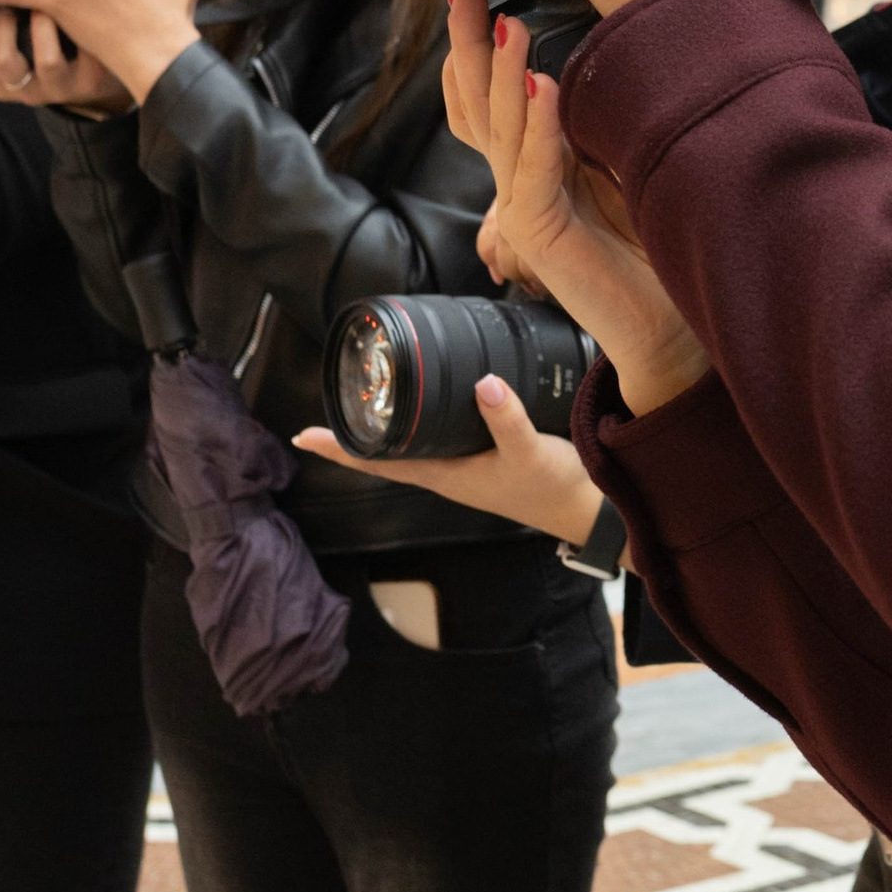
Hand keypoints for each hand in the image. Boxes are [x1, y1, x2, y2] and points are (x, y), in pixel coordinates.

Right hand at [0, 0, 132, 111]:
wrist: (93, 78)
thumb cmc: (48, 49)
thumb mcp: (16, 42)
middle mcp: (24, 89)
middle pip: (0, 59)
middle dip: (4, 20)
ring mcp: (58, 88)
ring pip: (47, 62)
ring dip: (46, 25)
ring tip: (48, 5)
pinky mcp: (89, 83)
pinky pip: (87, 57)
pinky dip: (83, 29)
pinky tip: (83, 11)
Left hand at [294, 384, 607, 540]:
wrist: (588, 509)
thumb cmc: (554, 489)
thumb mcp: (530, 452)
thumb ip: (507, 419)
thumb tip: (483, 382)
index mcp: (444, 475)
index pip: (377, 462)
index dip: (339, 450)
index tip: (303, 437)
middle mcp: (446, 471)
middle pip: (384, 451)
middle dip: (353, 432)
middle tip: (326, 403)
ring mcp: (464, 465)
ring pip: (410, 443)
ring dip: (385, 424)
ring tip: (364, 399)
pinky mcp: (484, 455)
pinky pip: (439, 434)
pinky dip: (421, 418)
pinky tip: (426, 401)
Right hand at [450, 0, 708, 416]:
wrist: (667, 323)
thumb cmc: (652, 245)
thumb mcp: (622, 161)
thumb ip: (596, 118)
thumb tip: (598, 52)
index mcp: (535, 160)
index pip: (486, 95)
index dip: (476, 44)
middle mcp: (518, 180)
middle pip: (476, 101)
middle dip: (470, 40)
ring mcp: (521, 206)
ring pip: (499, 126)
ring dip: (504, 71)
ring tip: (508, 22)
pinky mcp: (538, 233)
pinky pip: (534, 167)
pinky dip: (538, 124)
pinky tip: (542, 83)